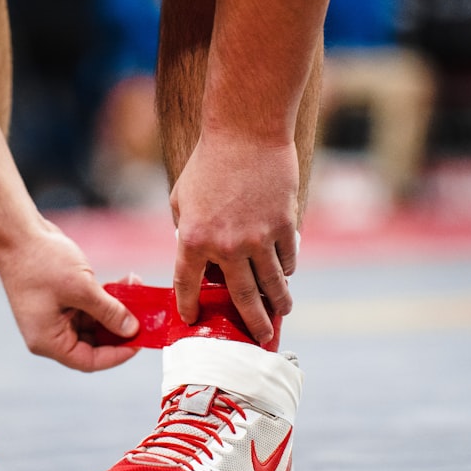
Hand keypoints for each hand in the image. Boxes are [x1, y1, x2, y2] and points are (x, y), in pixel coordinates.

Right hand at [0, 219, 139, 371]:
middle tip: (146, 318)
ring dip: (117, 310)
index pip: (89, 361)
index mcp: (48, 340)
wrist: (17, 232)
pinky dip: (106, 299)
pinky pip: (88, 308)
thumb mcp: (82, 288)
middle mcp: (50, 333)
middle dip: (120, 329)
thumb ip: (109, 312)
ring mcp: (54, 316)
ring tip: (138, 290)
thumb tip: (131, 329)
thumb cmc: (40, 261)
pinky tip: (126, 284)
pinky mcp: (59, 300)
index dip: (117, 355)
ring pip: (94, 324)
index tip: (140, 342)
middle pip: (93, 344)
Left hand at [170, 131, 298, 343]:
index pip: (187, 286)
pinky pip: (287, 258)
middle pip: (241, 297)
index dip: (189, 307)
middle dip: (252, 322)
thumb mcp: (182, 198)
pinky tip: (286, 273)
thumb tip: (200, 258)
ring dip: (279, 302)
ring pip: (272, 284)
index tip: (192, 320)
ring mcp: (258, 238)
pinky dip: (287, 268)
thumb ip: (187, 231)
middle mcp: (226, 247)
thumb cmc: (209, 162)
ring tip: (282, 312)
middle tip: (260, 338)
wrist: (246, 131)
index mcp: (192, 240)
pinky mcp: (284, 226)